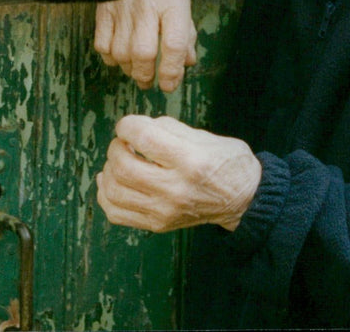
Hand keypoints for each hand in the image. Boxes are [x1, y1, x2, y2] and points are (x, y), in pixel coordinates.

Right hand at [94, 0, 196, 91]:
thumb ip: (186, 26)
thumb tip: (188, 60)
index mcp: (173, 1)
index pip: (174, 45)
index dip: (172, 71)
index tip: (170, 84)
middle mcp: (147, 6)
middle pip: (143, 53)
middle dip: (146, 75)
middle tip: (149, 81)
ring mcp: (122, 7)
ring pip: (121, 52)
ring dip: (128, 68)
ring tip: (135, 70)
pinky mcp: (104, 7)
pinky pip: (102, 43)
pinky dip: (110, 56)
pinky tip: (118, 56)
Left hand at [97, 115, 261, 232]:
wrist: (244, 200)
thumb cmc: (227, 162)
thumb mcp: (206, 136)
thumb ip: (169, 129)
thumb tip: (139, 127)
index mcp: (190, 161)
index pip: (144, 139)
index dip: (128, 126)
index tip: (128, 124)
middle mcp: (175, 189)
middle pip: (123, 166)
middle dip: (116, 146)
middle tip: (123, 140)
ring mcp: (164, 211)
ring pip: (114, 191)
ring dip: (108, 168)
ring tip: (118, 158)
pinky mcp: (157, 225)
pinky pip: (116, 213)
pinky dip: (105, 195)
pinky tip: (110, 180)